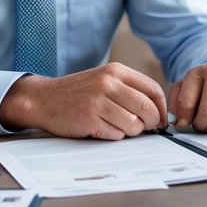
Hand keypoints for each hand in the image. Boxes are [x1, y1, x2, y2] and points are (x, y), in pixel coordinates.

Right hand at [0, 63, 167, 139]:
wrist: (44, 99)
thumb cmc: (79, 93)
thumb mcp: (105, 80)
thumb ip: (129, 90)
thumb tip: (159, 112)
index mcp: (116, 71)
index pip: (153, 90)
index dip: (162, 108)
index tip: (161, 120)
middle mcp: (108, 83)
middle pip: (147, 109)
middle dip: (151, 123)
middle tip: (144, 128)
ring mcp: (98, 101)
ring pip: (134, 124)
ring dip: (130, 131)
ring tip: (117, 126)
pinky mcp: (89, 119)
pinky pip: (116, 134)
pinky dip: (114, 135)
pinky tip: (101, 128)